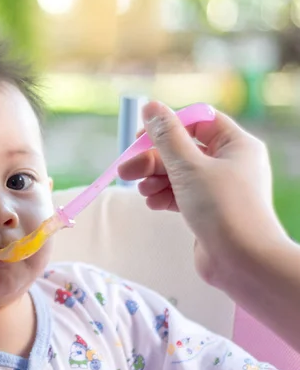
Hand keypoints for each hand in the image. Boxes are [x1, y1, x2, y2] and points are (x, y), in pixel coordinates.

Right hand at [118, 101, 289, 288]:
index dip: (168, 126)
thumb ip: (166, 136)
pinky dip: (163, 196)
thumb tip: (150, 106)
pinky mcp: (207, 209)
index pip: (198, 121)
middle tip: (126, 170)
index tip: (140, 137)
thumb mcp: (188, 167)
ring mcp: (217, 188)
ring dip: (154, 179)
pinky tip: (152, 204)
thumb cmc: (222, 208)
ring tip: (142, 192)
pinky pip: (179, 193)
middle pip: (181, 149)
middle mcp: (229, 163)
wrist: (244, 263)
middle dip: (151, 159)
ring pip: (176, 172)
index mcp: (235, 145)